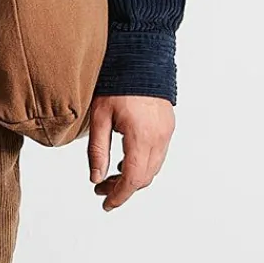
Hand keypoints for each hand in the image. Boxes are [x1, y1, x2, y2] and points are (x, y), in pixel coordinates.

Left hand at [88, 95, 174, 210]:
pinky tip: (126, 161)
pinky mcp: (168, 126)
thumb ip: (97, 150)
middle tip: (101, 190)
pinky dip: (143, 165)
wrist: (140, 58)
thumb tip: (95, 178)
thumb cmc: (117, 84)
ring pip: (153, 168)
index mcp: (141, 136)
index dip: (119, 195)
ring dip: (134, 178)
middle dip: (123, 189)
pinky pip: (158, 155)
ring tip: (110, 176)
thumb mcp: (99, 118)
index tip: (106, 204)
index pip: (133, 179)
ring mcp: (167, 132)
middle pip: (144, 177)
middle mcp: (159, 137)